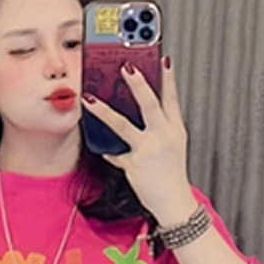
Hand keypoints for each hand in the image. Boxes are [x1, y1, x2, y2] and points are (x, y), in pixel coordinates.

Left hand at [82, 59, 194, 223]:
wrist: (175, 205)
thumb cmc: (172, 174)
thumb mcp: (172, 145)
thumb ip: (158, 125)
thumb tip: (135, 106)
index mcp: (175, 130)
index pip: (172, 98)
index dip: (168, 78)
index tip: (162, 58)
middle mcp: (163, 137)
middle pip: (150, 105)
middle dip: (137, 83)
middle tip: (125, 65)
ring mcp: (148, 151)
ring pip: (123, 125)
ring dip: (104, 110)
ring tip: (88, 99)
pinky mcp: (134, 165)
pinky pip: (115, 153)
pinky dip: (109, 151)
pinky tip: (103, 147)